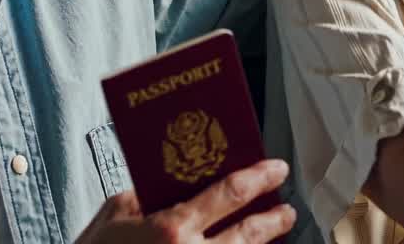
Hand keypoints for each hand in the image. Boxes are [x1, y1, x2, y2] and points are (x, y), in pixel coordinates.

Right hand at [75, 159, 295, 243]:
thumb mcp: (116, 212)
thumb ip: (150, 194)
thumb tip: (180, 180)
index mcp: (171, 227)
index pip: (230, 194)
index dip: (259, 178)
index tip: (277, 169)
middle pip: (249, 234)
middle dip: (274, 220)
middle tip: (287, 210)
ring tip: (274, 234)